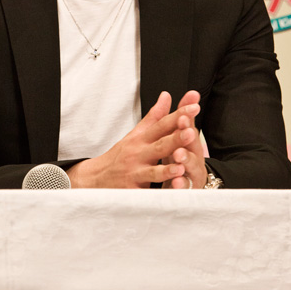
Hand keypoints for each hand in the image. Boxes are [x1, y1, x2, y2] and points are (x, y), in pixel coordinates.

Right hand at [67, 91, 200, 187]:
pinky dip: (157, 193)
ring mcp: (135, 172)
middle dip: (175, 138)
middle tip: (191, 131)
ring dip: (167, 168)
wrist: (96, 177)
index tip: (194, 107)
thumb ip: (155, 116)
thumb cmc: (121, 155)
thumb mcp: (136, 133)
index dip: (178, 116)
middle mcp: (139, 153)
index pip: (162, 124)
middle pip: (159, 145)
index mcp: (142, 138)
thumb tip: (167, 96)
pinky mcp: (132, 190)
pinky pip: (146, 192)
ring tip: (181, 163)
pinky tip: (167, 191)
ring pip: (153, 171)